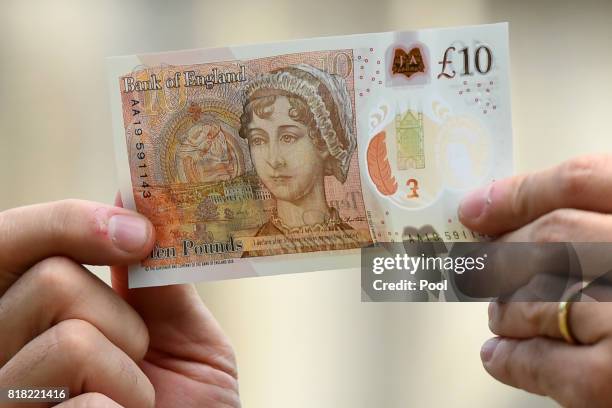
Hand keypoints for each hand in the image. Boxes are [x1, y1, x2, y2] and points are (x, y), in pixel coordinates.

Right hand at [0, 199, 239, 406]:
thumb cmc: (186, 403)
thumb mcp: (180, 332)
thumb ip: (154, 275)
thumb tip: (131, 195)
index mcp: (29, 315)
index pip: (11, 243)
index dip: (69, 222)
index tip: (139, 233)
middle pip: (47, 278)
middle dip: (117, 308)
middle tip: (144, 343)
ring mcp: (6, 398)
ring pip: (71, 340)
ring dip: (131, 371)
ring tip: (134, 401)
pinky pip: (85, 403)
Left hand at [458, 154, 611, 405]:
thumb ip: (607, 220)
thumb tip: (514, 217)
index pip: (582, 180)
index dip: (519, 192)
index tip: (478, 208)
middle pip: (551, 236)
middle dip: (503, 252)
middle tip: (480, 266)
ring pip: (539, 296)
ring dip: (504, 307)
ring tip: (499, 313)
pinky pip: (548, 363)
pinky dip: (512, 359)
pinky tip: (498, 355)